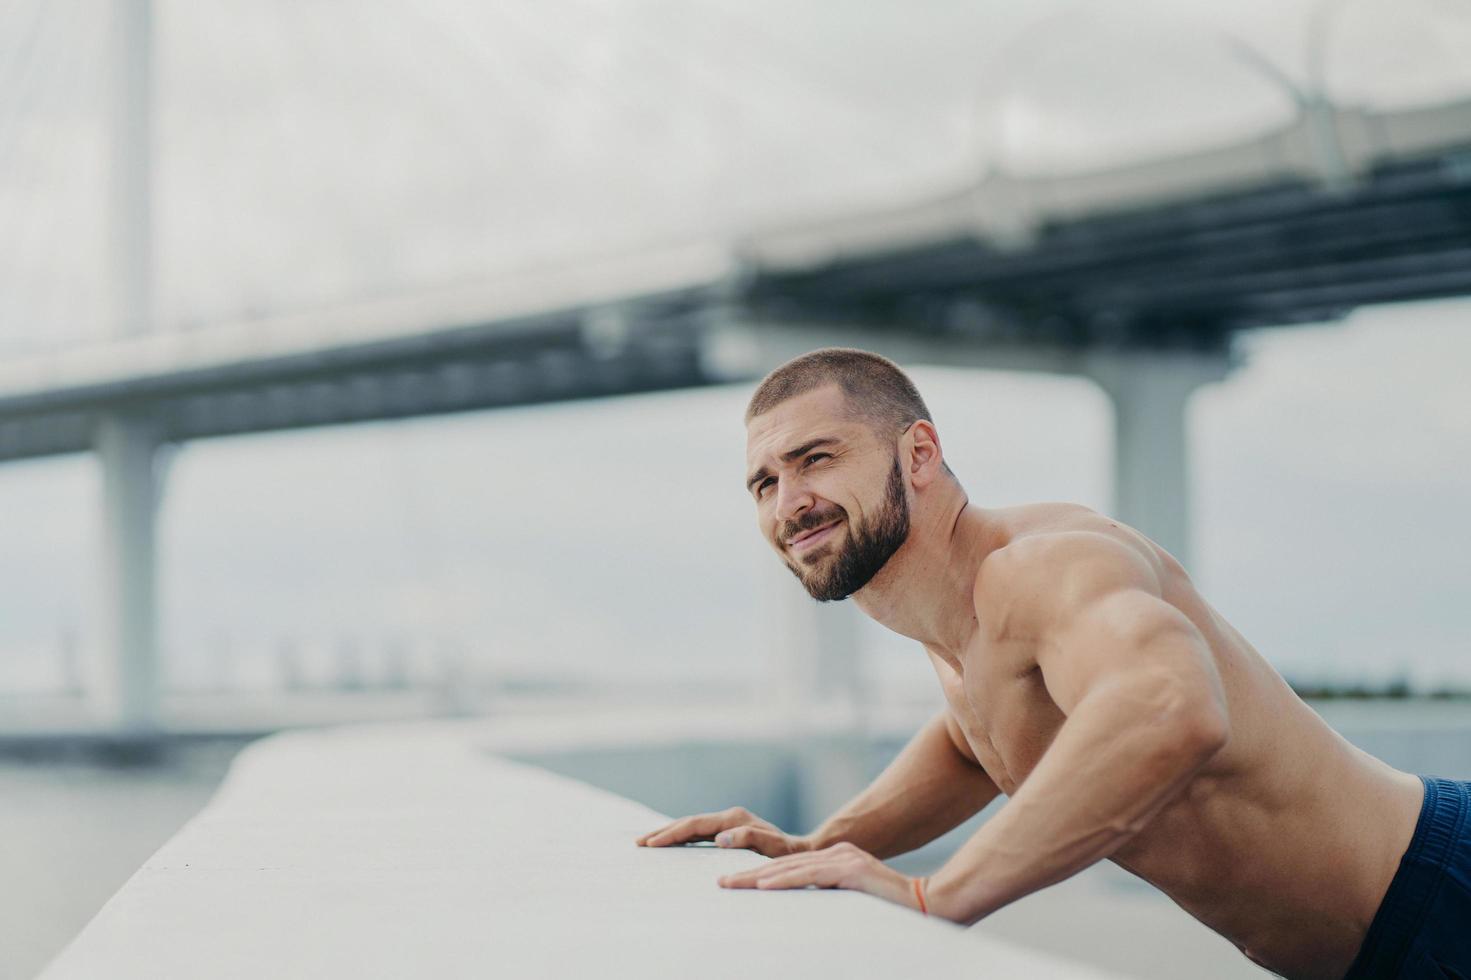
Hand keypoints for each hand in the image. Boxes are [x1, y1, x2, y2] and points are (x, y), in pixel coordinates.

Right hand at [635, 806, 812, 856]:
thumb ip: (748, 838)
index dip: (672, 833)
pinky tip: (670, 843)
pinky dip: (681, 836)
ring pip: (691, 826)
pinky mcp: (727, 830)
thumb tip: (719, 838)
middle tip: (639, 842)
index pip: (695, 825)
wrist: (799, 851)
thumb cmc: (786, 853)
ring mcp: (727, 822)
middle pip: (689, 822)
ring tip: (647, 842)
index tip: (652, 843)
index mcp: (734, 819)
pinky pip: (698, 832)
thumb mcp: (771, 846)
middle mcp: (729, 817)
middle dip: (664, 831)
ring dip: (669, 833)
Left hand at [716, 841, 922, 914]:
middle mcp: (838, 854)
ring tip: (731, 884)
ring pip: (791, 869)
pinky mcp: (852, 870)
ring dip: (758, 878)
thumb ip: (832, 900)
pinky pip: (810, 876)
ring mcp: (845, 859)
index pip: (790, 868)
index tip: (734, 884)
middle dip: (749, 874)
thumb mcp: (855, 904)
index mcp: (837, 861)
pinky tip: (764, 886)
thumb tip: (808, 915)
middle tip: (720, 883)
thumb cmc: (895, 912)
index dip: (760, 875)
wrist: (933, 905)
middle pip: (784, 865)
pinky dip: (785, 881)